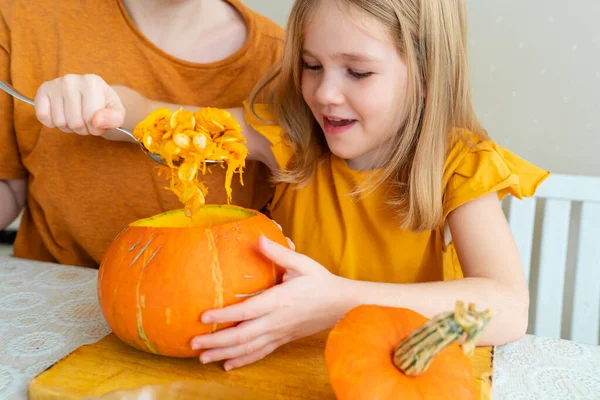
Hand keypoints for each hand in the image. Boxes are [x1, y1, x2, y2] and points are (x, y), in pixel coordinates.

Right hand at [35, 74, 124, 135]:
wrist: (92, 96)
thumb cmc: (104, 105)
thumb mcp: (117, 112)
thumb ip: (114, 118)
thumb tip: (97, 121)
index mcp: (92, 82)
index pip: (92, 119)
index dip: (96, 128)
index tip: (99, 121)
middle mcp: (71, 79)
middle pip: (75, 122)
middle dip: (82, 129)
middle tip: (86, 120)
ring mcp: (55, 84)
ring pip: (60, 122)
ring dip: (68, 127)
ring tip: (75, 116)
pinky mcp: (42, 91)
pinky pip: (42, 116)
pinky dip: (52, 123)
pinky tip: (61, 114)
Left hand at [189, 235, 346, 370]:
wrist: (341, 305)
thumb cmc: (321, 281)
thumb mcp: (302, 263)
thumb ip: (279, 253)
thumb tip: (259, 237)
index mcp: (279, 301)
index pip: (247, 311)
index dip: (225, 315)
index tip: (203, 317)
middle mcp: (276, 321)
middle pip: (242, 336)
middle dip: (216, 341)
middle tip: (193, 343)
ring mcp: (279, 333)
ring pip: (248, 348)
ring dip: (224, 353)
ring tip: (202, 358)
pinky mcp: (282, 339)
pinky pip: (260, 353)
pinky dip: (242, 360)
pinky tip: (227, 365)